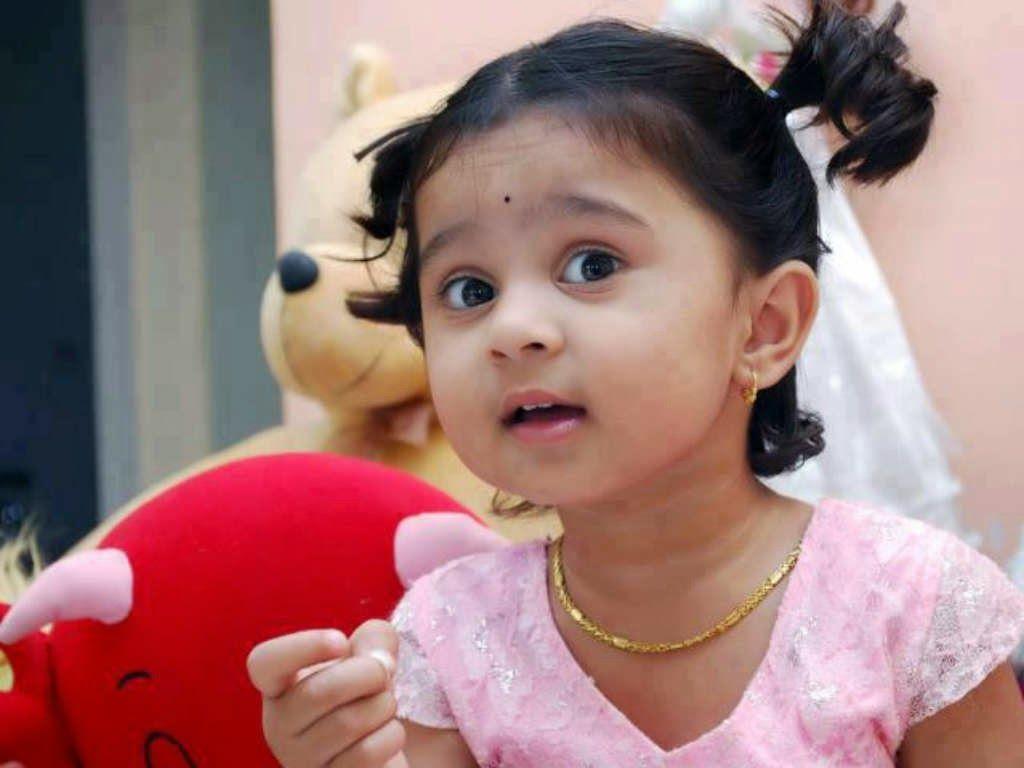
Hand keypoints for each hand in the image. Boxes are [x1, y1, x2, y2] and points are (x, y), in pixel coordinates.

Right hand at [246, 620, 407, 766]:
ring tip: (385, 705)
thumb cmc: (365, 692)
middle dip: (368, 673)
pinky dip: (390, 735)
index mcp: (280, 686)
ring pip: (348, 723)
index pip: (265, 663)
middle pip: (319, 692)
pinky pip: (366, 754)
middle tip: (384, 673)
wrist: (380, 744)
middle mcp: (280, 726)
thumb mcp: (369, 654)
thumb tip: (380, 661)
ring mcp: (301, 762)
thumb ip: (375, 639)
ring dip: (384, 705)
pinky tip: (387, 733)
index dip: (302, 647)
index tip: (340, 641)